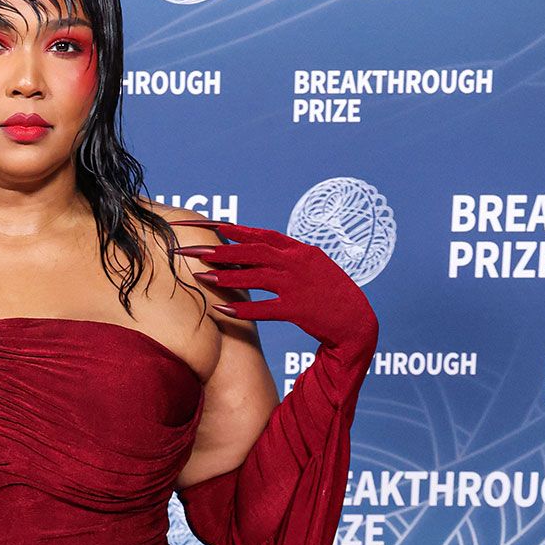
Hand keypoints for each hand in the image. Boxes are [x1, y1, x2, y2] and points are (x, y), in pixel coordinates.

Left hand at [174, 219, 377, 362]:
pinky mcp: (299, 309)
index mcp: (298, 249)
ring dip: (226, 277)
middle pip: (251, 251)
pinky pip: (266, 309)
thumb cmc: (329, 294)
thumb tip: (252, 253)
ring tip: (199, 277)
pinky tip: (222, 311)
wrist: (356, 320)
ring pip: (255, 277)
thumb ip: (283, 258)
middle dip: (217, 250)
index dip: (227, 228)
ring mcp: (298, 285)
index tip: (201, 224)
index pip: (257, 233)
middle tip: (188, 250)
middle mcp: (297, 262)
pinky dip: (244, 310)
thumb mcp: (309, 266)